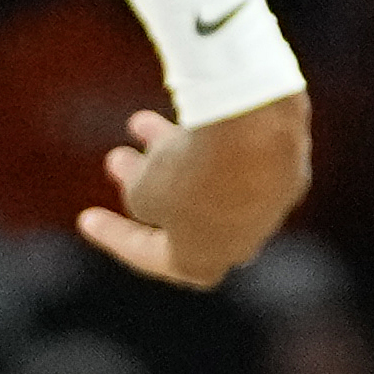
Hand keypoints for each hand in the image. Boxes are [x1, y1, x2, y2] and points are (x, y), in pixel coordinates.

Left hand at [77, 92, 311, 288]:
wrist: (255, 129)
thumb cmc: (193, 170)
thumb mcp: (147, 190)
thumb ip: (145, 196)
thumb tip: (154, 187)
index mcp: (204, 262)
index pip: (152, 256)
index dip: (116, 237)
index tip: (86, 219)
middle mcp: (242, 239)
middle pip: (184, 216)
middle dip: (146, 186)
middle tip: (115, 159)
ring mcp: (270, 202)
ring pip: (212, 179)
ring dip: (172, 154)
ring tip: (137, 122)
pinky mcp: (288, 163)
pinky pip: (240, 155)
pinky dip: (209, 139)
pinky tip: (190, 112)